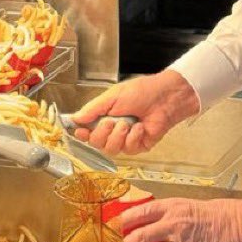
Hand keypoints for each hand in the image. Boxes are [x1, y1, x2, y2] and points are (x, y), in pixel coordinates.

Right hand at [72, 69, 199, 154]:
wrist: (166, 97)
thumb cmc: (142, 91)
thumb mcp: (113, 96)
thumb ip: (93, 109)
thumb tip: (75, 118)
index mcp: (104, 116)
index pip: (87, 131)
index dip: (81, 133)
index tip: (80, 131)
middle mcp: (113, 129)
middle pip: (96, 144)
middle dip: (102, 133)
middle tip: (111, 121)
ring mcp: (126, 139)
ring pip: (110, 149)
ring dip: (118, 136)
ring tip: (127, 123)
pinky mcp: (139, 146)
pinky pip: (128, 149)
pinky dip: (133, 137)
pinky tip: (140, 127)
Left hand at [117, 195, 241, 241]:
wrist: (241, 226)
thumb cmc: (218, 216)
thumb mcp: (188, 207)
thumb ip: (166, 216)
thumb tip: (145, 225)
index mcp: (171, 207)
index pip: (138, 213)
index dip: (120, 222)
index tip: (108, 229)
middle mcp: (172, 224)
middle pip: (138, 236)